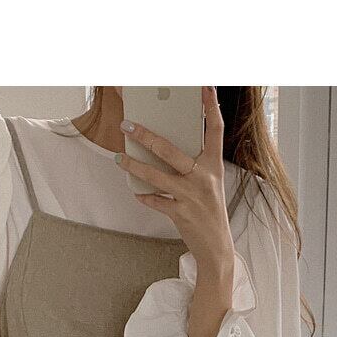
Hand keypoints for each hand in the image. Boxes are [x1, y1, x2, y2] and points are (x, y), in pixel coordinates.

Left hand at [115, 86, 233, 282]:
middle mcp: (204, 178)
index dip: (211, 108)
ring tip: (119, 157)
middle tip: (128, 124)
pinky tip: (136, 192)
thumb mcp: (209, 182)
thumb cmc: (210, 209)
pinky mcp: (180, 213)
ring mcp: (191, 196)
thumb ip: (193, 164)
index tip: (205, 88)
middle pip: (170, 150)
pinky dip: (144, 196)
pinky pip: (155, 200)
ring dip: (134, 165)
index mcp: (214, 166)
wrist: (217, 247)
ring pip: (156, 175)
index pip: (215, 130)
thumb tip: (164, 145)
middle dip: (146, 135)